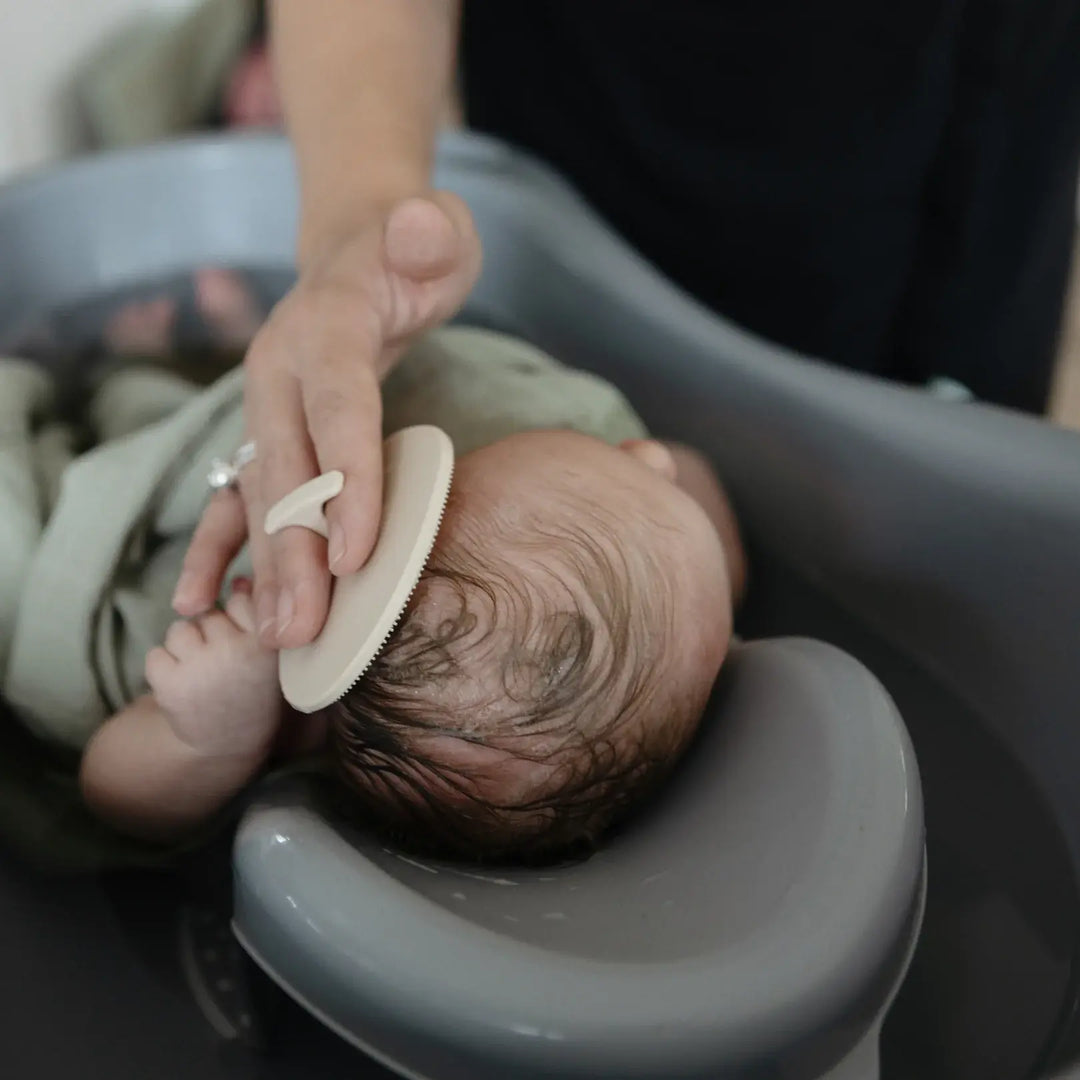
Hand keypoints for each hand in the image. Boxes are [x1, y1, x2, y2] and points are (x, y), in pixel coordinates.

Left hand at [146, 580, 280, 758]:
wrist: (230, 743)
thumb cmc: (254, 687)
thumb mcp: (270, 650)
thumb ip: (259, 612)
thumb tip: (238, 578)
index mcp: (269, 642)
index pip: (244, 598)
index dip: (242, 618)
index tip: (247, 642)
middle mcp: (236, 652)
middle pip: (210, 613)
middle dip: (212, 632)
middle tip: (225, 663)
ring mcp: (201, 669)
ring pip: (180, 629)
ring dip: (186, 647)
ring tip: (203, 673)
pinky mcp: (169, 685)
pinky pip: (155, 654)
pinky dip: (164, 668)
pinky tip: (184, 685)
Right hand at [172, 193, 481, 647]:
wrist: (360, 247)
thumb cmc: (413, 250)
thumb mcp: (434, 229)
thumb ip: (428, 234)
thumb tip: (419, 229)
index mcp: (324, 324)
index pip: (339, 407)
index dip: (346, 480)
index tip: (355, 556)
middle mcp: (279, 370)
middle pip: (286, 466)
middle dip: (294, 550)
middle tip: (303, 630)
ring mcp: (265, 405)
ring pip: (260, 493)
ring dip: (267, 567)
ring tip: (275, 639)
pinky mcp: (269, 432)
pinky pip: (238, 495)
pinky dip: (224, 548)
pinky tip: (204, 602)